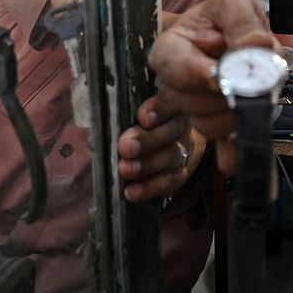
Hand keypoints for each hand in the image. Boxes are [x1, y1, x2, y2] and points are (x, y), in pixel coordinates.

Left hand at [118, 86, 205, 201]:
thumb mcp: (147, 105)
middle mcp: (184, 125)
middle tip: (125, 145)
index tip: (142, 117)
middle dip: (146, 140)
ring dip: (145, 165)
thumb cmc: (155, 117)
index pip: (170, 102)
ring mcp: (186, 149)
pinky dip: (149, 187)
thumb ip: (132, 109)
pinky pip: (169, 181)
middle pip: (171, 131)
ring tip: (125, 169)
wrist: (181, 134)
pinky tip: (132, 190)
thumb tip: (106, 117)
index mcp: (175, 102)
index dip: (158, 109)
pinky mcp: (183, 172)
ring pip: (170, 157)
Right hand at [148, 0, 279, 172]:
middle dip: (231, 90)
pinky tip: (244, 135)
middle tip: (252, 70)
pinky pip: (221, 151)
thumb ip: (242, 20)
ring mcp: (194, 108)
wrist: (231, 34)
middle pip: (195, 103)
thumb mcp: (233, 1)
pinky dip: (235, 148)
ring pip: (209, 126)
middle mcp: (175, 84)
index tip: (221, 75)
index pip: (175, 70)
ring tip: (252, 85)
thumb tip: (255, 47)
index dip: (201, 75)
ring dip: (240, 110)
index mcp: (171, 50)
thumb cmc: (224, 17)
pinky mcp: (216, 126)